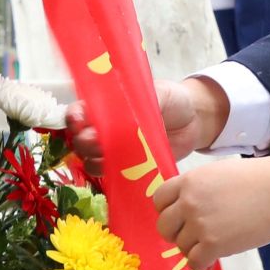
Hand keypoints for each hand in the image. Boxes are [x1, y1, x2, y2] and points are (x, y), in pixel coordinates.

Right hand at [66, 76, 227, 174]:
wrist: (194, 121)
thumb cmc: (173, 100)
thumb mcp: (159, 93)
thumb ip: (142, 102)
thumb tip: (125, 112)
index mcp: (106, 105)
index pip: (80, 111)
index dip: (75, 118)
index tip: (79, 122)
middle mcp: (105, 129)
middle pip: (81, 139)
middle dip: (84, 143)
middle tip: (97, 143)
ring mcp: (116, 149)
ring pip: (92, 160)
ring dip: (95, 162)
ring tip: (108, 159)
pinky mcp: (129, 167)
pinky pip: (113, 175)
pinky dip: (111, 176)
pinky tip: (117, 174)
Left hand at [150, 152, 269, 268]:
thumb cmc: (261, 180)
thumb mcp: (221, 173)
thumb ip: (200, 189)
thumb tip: (188, 210)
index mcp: (190, 181)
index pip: (159, 200)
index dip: (167, 212)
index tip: (179, 218)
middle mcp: (189, 202)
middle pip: (164, 226)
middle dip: (176, 234)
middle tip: (193, 236)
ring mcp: (200, 224)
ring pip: (180, 246)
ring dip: (194, 249)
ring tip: (212, 246)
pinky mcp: (213, 244)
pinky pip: (194, 262)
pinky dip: (201, 264)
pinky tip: (212, 260)